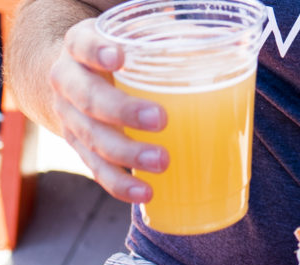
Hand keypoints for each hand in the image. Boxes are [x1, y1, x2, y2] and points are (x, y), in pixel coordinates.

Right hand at [48, 18, 168, 202]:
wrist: (70, 74)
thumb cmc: (119, 51)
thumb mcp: (133, 35)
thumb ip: (169, 36)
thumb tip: (232, 48)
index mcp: (80, 46)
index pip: (82, 44)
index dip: (97, 50)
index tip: (119, 56)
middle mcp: (67, 81)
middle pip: (88, 98)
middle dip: (123, 111)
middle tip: (160, 119)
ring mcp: (70, 118)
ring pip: (92, 139)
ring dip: (127, 154)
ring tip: (163, 162)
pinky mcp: (79, 147)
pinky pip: (97, 168)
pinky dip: (120, 184)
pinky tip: (146, 194)